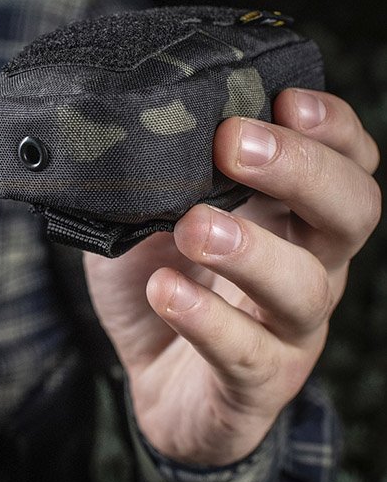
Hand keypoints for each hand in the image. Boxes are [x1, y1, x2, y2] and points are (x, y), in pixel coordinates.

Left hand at [83, 89, 380, 465]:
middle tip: (233, 144)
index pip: (345, 163)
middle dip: (300, 170)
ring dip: (251, 249)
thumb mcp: (150, 216)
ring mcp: (288, 329)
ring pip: (306, 287)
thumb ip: (155, 179)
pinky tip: (165, 291)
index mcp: (289, 217)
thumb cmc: (159, 279)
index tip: (285, 98)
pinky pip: (247, 353)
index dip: (331, 129)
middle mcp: (307, 266)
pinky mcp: (257, 382)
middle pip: (350, 212)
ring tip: (192, 226)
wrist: (151, 373)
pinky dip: (206, 319)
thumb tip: (131, 129)